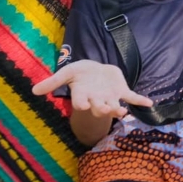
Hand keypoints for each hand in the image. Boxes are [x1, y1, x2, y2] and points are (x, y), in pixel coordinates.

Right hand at [32, 59, 152, 118]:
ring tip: (122, 112)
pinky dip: (140, 100)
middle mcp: (97, 99)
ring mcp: (110, 96)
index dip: (82, 103)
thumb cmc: (79, 73)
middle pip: (99, 107)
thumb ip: (52, 81)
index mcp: (82, 95)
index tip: (83, 105)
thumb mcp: (66, 73)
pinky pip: (132, 97)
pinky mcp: (122, 91)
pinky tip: (149, 103)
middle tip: (106, 110)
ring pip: (115, 105)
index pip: (80, 101)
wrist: (95, 69)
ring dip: (119, 108)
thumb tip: (33, 90)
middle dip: (102, 108)